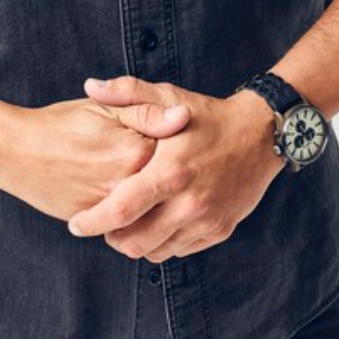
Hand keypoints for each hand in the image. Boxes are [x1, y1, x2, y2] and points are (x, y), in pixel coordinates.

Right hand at [0, 89, 193, 224]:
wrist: (15, 152)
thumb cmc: (59, 125)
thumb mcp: (104, 109)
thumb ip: (147, 113)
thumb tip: (185, 115)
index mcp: (136, 151)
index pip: (176, 152)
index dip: (174, 145)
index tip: (173, 142)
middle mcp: (128, 183)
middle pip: (164, 184)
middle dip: (164, 176)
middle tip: (144, 159)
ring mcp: (112, 206)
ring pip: (147, 207)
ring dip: (151, 198)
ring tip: (135, 177)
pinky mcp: (97, 221)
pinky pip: (125, 222)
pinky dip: (129, 212)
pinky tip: (122, 195)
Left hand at [65, 75, 286, 261]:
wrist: (262, 134)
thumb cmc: (209, 114)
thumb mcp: (168, 96)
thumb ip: (126, 92)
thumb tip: (90, 86)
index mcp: (170, 172)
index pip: (120, 211)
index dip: (92, 222)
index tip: (76, 223)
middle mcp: (189, 203)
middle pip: (134, 242)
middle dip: (111, 238)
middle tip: (103, 224)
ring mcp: (206, 221)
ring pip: (156, 251)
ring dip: (136, 243)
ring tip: (129, 222)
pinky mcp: (219, 230)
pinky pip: (180, 250)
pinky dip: (163, 242)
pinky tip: (157, 221)